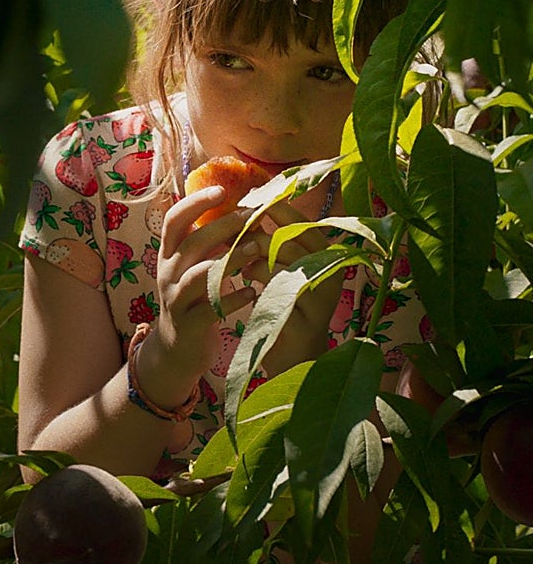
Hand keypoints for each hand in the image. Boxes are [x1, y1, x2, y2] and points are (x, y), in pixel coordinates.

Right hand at [141, 185, 263, 383]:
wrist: (176, 349)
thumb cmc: (194, 299)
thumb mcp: (195, 266)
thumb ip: (212, 243)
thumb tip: (248, 213)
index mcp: (169, 254)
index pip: (174, 220)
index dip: (195, 203)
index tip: (222, 190)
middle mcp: (167, 272)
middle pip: (191, 242)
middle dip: (223, 226)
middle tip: (253, 216)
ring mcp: (175, 298)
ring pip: (199, 274)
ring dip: (230, 258)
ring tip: (258, 249)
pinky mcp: (188, 324)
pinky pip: (210, 308)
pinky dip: (234, 297)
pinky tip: (253, 291)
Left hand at [236, 200, 342, 365]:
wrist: (293, 360)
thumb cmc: (281, 308)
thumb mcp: (277, 270)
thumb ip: (268, 242)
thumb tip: (241, 206)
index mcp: (326, 255)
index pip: (301, 221)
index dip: (273, 209)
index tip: (244, 203)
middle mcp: (331, 272)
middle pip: (292, 238)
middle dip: (256, 235)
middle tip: (233, 239)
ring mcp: (322, 297)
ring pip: (283, 262)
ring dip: (254, 261)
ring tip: (243, 268)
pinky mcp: (308, 320)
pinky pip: (278, 292)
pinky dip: (257, 286)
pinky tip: (248, 290)